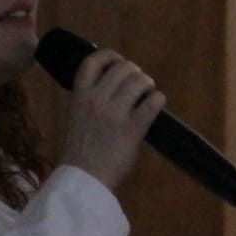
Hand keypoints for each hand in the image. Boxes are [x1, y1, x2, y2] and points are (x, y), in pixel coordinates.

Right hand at [60, 48, 167, 190]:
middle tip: (139, 84)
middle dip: (135, 72)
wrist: (83, 180)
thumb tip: (114, 83)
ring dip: (148, 85)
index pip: (92, 61)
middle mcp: (96, 100)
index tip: (118, 62)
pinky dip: (158, 100)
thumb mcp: (77, 118)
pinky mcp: (132, 129)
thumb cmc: (81, 151)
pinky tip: (156, 105)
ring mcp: (114, 114)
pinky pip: (153, 102)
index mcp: (79, 97)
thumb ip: (91, 99)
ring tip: (148, 94)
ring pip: (140, 81)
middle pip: (123, 68)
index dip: (109, 56)